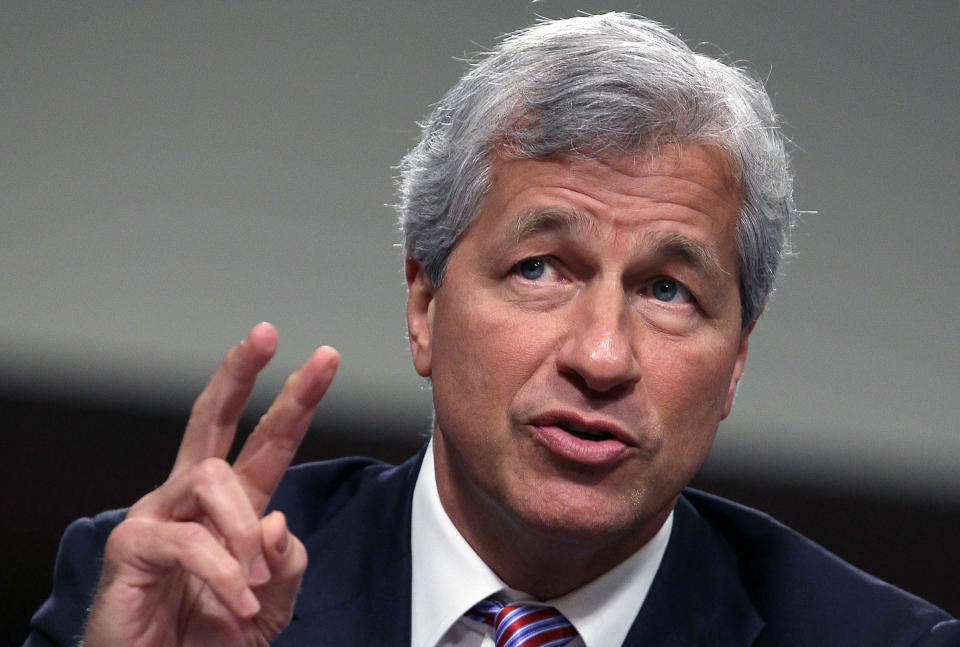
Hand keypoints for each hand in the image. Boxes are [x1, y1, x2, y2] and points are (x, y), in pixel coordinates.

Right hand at [82, 323, 339, 646]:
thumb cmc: (214, 637)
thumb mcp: (272, 598)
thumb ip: (285, 559)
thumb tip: (274, 519)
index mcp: (234, 504)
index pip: (268, 439)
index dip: (297, 398)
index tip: (325, 358)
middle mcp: (193, 499)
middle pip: (211, 416)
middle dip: (240, 371)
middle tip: (266, 334)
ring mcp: (158, 515)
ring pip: (212, 477)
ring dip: (242, 530)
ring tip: (250, 585)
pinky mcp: (132, 546)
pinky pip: (189, 539)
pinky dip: (222, 572)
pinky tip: (236, 600)